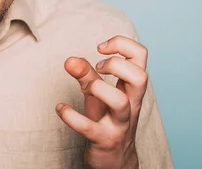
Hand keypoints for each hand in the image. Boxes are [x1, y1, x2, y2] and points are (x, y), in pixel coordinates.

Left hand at [56, 36, 148, 168]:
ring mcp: (119, 123)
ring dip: (98, 88)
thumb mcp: (97, 93)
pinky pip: (88, 127)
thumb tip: (69, 59)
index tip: (101, 49)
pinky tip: (60, 108)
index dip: (121, 44)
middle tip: (98, 67)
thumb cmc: (107, 119)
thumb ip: (85, 73)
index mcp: (131, 88)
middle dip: (116, 64)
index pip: (141, 55)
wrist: (115, 160)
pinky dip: (70, 115)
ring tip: (86, 87)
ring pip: (120, 102)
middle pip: (140, 77)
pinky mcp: (103, 140)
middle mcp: (131, 104)